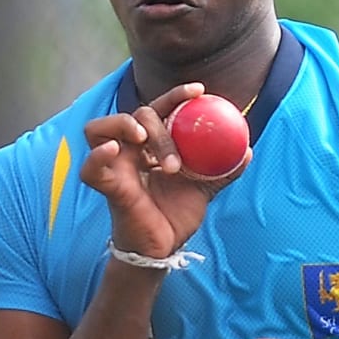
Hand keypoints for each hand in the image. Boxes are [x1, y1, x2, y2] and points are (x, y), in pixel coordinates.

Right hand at [79, 82, 251, 258]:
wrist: (163, 248)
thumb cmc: (176, 214)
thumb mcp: (204, 188)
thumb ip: (223, 169)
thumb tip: (247, 150)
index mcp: (151, 145)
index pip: (159, 109)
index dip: (176, 95)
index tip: (199, 90)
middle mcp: (130, 149)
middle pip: (137, 116)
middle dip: (159, 129)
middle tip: (176, 159)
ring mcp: (114, 166)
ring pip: (99, 128)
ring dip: (123, 125)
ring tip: (143, 138)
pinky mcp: (106, 186)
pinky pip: (90, 167)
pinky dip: (97, 156)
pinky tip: (112, 150)